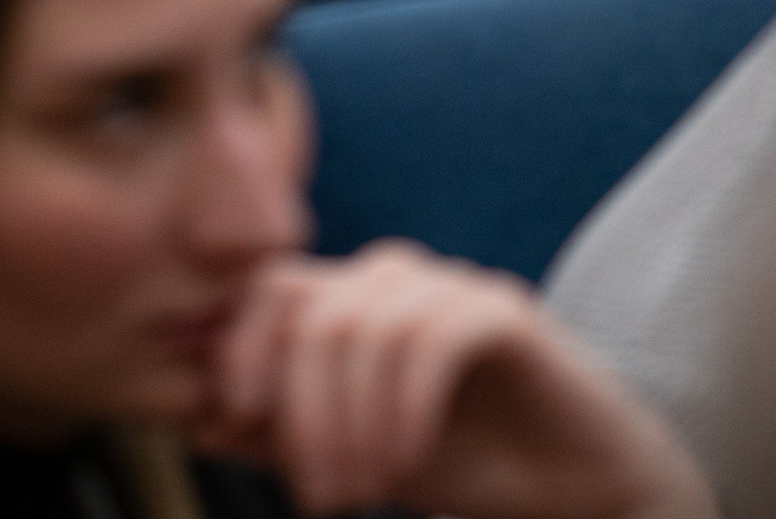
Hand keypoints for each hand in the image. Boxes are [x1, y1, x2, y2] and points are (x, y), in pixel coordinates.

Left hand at [188, 246, 711, 518]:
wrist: (579, 486)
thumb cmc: (465, 463)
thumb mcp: (354, 455)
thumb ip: (281, 433)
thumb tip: (195, 418)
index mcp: (349, 303)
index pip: (264, 291)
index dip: (235, 353)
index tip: (226, 429)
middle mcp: (393, 281)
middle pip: (304, 304)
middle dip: (292, 406)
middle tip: (312, 494)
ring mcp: (450, 287)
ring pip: (361, 322)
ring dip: (346, 422)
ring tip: (357, 494)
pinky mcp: (504, 311)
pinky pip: (432, 338)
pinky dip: (403, 408)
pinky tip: (402, 468)